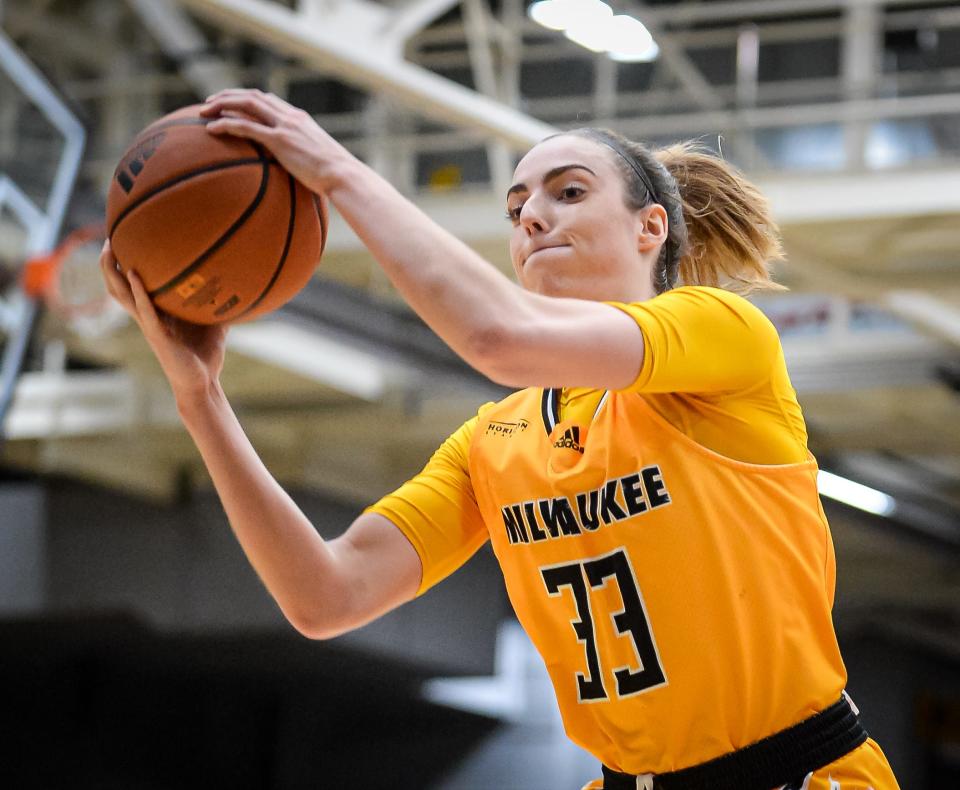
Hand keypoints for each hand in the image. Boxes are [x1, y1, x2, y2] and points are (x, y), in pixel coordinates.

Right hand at [100, 240, 226, 403]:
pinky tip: (135, 274)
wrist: (203, 383)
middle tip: (109, 237)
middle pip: (117, 286)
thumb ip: (220, 303)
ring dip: (114, 272)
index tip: (123, 239)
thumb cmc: (206, 355)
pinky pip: (145, 310)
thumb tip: (240, 283)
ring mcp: (149, 326)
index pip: (132, 285)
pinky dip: (139, 292)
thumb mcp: (214, 323)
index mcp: (155, 313)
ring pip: (122, 296)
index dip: (122, 265)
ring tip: (111, 249)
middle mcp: (147, 317)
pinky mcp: (157, 335)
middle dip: (109, 263)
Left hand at [200, 89, 347, 195]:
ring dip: (222, 104)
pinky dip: (227, 124)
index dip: (246, 98)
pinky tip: (211, 129)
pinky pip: (247, 127)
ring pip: (247, 104)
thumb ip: (303, 157)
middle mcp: (291, 117)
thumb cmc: (335, 175)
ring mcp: (285, 126)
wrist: (344, 175)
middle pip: (253, 96)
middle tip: (209, 103)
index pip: (268, 99)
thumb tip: (297, 172)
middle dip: (228, 96)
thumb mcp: (317, 160)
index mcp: (299, 119)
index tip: (230, 103)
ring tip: (203, 112)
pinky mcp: (280, 140)